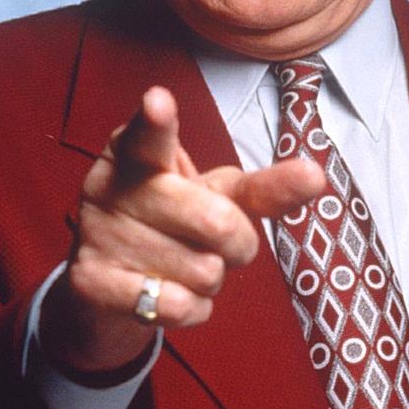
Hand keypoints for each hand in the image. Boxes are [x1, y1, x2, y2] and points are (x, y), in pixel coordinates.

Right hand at [41, 85, 324, 372]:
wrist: (111, 281)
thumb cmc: (176, 222)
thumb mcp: (219, 195)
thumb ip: (265, 186)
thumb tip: (317, 175)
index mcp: (138, 150)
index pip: (151, 135)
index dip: (158, 120)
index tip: (159, 100)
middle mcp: (110, 184)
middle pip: (216, 222)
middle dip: (239, 243)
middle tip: (222, 241)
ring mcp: (97, 232)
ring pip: (203, 271)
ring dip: (211, 278)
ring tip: (182, 263)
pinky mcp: (90, 281)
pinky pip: (176, 306)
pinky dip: (192, 308)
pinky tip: (169, 293)